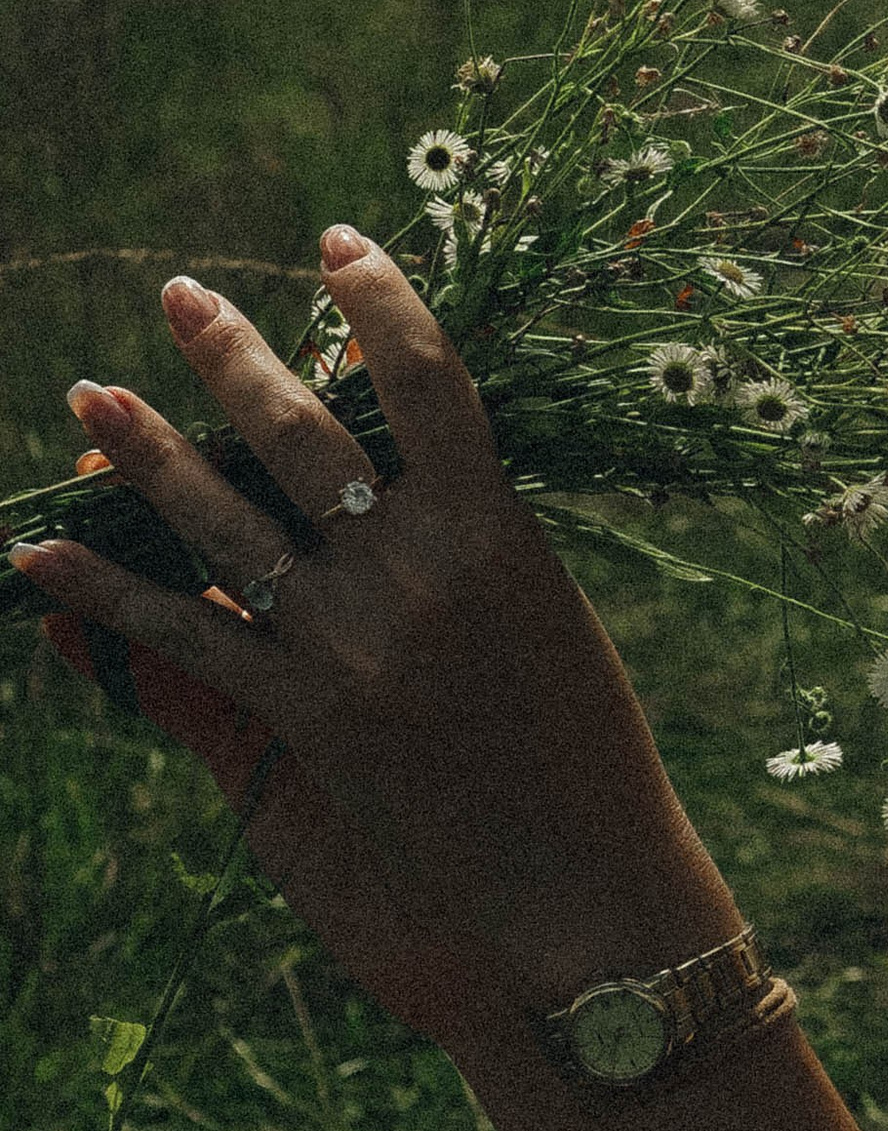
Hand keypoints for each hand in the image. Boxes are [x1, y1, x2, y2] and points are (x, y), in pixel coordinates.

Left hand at [10, 239, 743, 1021]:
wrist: (589, 887)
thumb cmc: (590, 755)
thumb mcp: (544, 624)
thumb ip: (467, 549)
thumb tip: (399, 478)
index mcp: (498, 532)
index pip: (427, 380)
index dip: (379, 301)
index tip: (338, 243)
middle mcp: (417, 571)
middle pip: (302, 432)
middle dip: (230, 355)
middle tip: (180, 296)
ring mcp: (353, 643)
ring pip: (221, 520)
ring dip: (143, 451)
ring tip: (89, 395)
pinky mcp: (305, 717)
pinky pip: (181, 637)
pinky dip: (104, 594)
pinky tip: (41, 555)